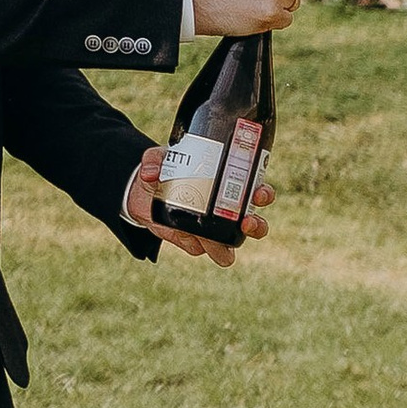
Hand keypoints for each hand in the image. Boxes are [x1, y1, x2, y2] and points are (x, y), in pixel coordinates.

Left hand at [123, 152, 272, 264]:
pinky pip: (201, 249)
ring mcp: (213, 228)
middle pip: (255, 223)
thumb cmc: (163, 170)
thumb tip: (151, 174)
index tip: (259, 193)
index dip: (264, 193)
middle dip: (256, 225)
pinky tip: (186, 235)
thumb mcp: (158, 158)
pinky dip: (195, 245)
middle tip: (246, 221)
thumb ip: (154, 160)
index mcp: (228, 184)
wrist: (142, 194)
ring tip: (222, 242)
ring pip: (234, 244)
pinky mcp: (195, 242)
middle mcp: (227, 209)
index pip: (257, 190)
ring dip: (231, 245)